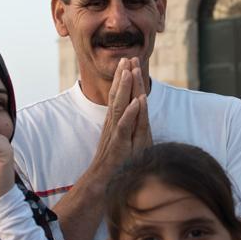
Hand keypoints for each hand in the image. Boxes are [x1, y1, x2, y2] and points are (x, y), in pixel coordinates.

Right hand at [90, 58, 150, 179]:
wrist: (102, 182)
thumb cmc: (115, 162)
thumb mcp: (125, 139)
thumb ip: (130, 124)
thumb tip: (137, 110)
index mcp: (115, 121)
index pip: (120, 96)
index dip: (124, 78)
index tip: (129, 61)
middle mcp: (113, 124)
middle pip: (119, 96)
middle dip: (124, 76)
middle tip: (128, 57)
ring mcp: (115, 134)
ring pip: (120, 107)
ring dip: (125, 88)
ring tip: (130, 71)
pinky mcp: (119, 145)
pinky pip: (125, 127)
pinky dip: (131, 113)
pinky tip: (138, 101)